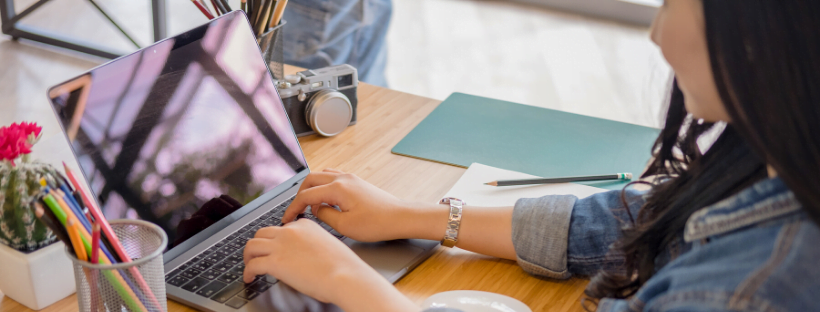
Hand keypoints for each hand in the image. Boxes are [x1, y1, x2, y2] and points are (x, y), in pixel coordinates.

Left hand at [243, 219, 417, 311]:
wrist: (345, 275)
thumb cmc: (343, 266)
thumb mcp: (327, 245)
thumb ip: (311, 245)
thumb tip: (302, 256)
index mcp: (304, 225)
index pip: (282, 228)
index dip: (275, 240)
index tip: (274, 248)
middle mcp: (290, 231)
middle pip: (262, 233)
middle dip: (257, 245)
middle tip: (256, 255)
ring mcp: (281, 245)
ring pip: (251, 245)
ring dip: (248, 256)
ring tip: (249, 266)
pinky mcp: (275, 262)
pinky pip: (252, 265)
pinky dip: (247, 272)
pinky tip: (250, 278)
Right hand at [282, 169, 419, 241]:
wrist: (400, 218)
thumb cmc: (377, 223)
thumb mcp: (345, 226)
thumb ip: (325, 215)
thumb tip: (316, 210)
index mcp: (337, 188)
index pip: (306, 195)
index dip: (293, 208)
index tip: (287, 219)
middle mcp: (343, 178)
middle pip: (310, 180)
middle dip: (299, 195)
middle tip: (296, 211)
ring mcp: (351, 178)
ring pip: (321, 176)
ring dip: (311, 188)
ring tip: (309, 205)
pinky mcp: (357, 182)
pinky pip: (332, 177)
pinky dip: (323, 186)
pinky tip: (325, 199)